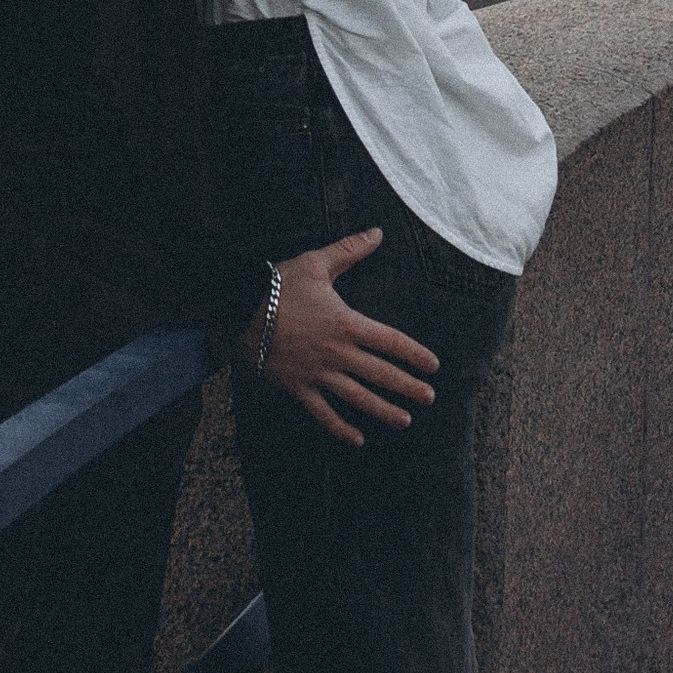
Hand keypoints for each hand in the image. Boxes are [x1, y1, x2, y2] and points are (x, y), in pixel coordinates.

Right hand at [258, 230, 438, 446]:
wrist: (239, 311)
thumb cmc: (278, 286)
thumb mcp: (314, 263)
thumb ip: (349, 250)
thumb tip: (378, 232)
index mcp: (346, 323)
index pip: (390, 341)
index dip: (414, 354)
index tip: (433, 365)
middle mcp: (337, 353)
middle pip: (381, 374)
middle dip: (408, 387)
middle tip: (430, 397)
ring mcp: (318, 374)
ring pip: (358, 398)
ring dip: (383, 411)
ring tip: (405, 420)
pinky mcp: (299, 387)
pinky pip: (323, 413)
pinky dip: (340, 428)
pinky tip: (357, 440)